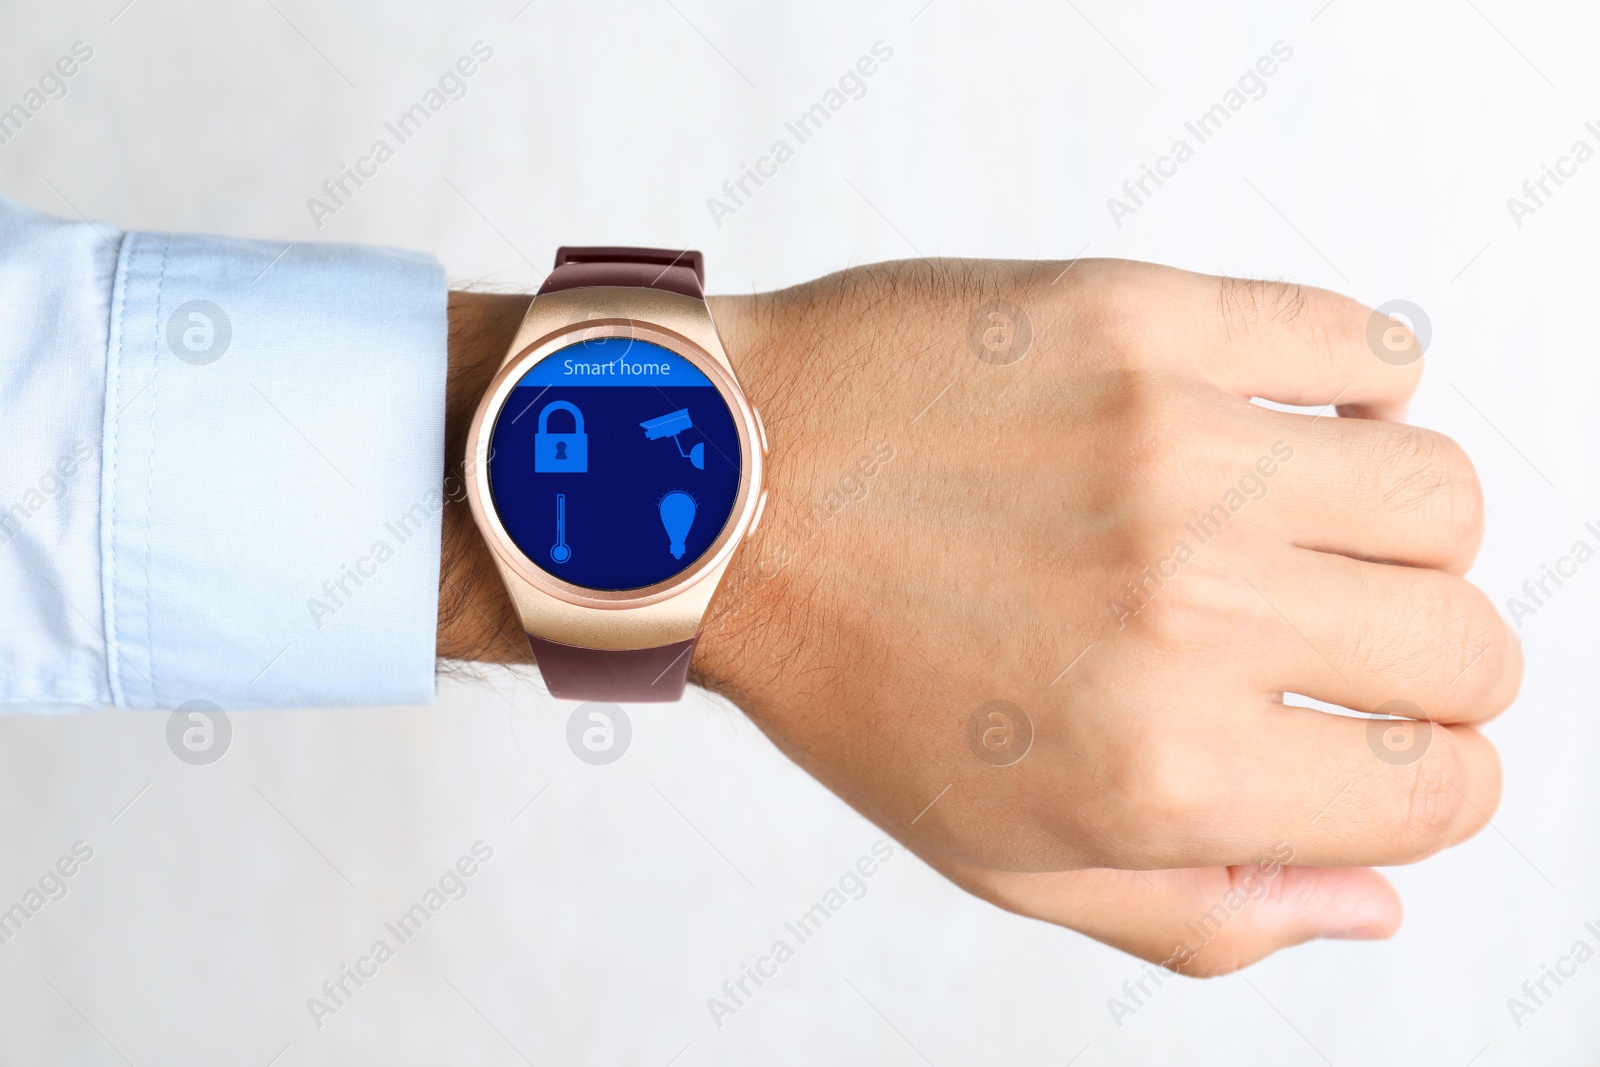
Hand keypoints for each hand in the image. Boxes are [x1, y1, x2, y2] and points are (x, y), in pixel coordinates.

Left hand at [439, 260, 1519, 975]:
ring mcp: (1170, 450)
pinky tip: (1281, 426)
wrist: (717, 494)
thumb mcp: (998, 856)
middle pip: (1467, 646)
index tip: (1374, 744)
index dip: (1427, 782)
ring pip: (1440, 494)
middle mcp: (1185, 612)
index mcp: (1160, 771)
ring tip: (1304, 533)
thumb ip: (1200, 915)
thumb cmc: (848, 679)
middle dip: (1430, 671)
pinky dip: (1359, 393)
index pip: (1437, 793)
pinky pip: (1359, 345)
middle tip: (1338, 644)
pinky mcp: (1139, 322)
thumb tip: (1375, 898)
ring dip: (1399, 533)